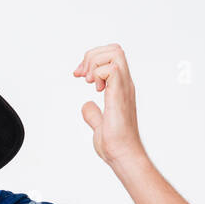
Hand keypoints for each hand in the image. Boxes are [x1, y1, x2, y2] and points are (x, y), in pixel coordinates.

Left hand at [73, 44, 145, 167]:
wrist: (122, 155)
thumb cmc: (115, 144)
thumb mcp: (99, 125)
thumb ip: (94, 114)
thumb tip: (86, 106)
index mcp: (120, 88)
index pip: (112, 56)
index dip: (92, 60)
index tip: (80, 75)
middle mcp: (124, 84)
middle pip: (114, 48)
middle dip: (92, 56)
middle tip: (82, 75)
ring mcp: (124, 87)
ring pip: (114, 52)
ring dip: (95, 62)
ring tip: (89, 81)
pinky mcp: (119, 94)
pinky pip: (111, 68)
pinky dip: (98, 73)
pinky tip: (95, 88)